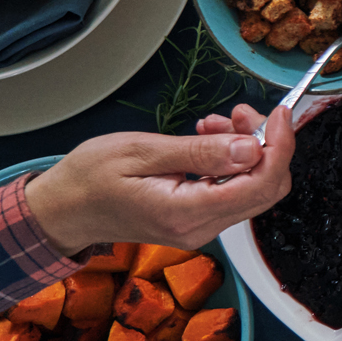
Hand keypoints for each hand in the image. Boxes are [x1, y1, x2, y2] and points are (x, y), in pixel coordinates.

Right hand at [23, 105, 293, 254]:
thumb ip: (200, 153)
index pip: (261, 184)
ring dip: (245, 149)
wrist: (61, 210)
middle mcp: (201, 228)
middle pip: (266, 187)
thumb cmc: (89, 178)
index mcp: (188, 213)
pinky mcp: (196, 220)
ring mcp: (200, 227)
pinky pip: (231, 190)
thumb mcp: (141, 153)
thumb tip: (252, 149)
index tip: (280, 113)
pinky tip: (207, 138)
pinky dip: (230, 161)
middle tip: (239, 112)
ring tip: (212, 122)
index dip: (280, 145)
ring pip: (252, 187)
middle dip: (266, 144)